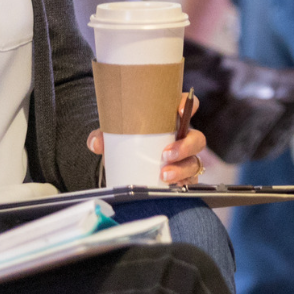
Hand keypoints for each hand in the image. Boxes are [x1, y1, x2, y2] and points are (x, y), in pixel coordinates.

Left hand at [87, 98, 208, 183]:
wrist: (125, 170)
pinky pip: (191, 181)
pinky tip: (172, 187)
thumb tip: (96, 143)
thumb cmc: (128, 145)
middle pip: (197, 138)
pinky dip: (182, 184)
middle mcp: (183, 139)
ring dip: (182, 169)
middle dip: (185, 146)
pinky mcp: (184, 178)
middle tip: (165, 154)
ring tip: (164, 176)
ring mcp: (186, 159)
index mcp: (171, 121)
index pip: (188, 106)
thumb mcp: (115, 137)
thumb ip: (103, 136)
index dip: (188, 106)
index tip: (178, 111)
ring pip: (194, 162)